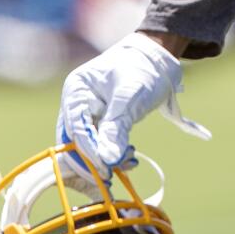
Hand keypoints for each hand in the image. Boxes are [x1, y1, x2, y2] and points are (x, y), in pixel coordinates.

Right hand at [56, 32, 211, 179]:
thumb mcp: (130, 98)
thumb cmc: (142, 70)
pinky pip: (101, 143)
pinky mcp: (101, 121)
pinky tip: (129, 157)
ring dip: (106, 158)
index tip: (106, 169)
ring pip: (88, 145)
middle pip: (76, 140)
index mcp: (77, 91)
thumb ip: (116, 128)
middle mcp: (77, 102)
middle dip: (95, 159)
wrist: (158, 59)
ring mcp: (88, 112)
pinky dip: (113, 152)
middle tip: (113, 175)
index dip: (89, 152)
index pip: (76, 129)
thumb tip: (107, 160)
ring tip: (129, 161)